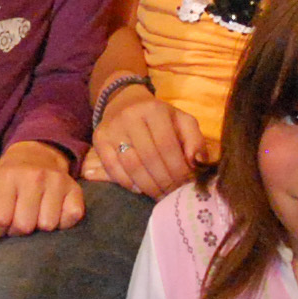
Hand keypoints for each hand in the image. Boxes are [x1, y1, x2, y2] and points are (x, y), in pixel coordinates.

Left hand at [0, 142, 84, 252]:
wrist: (36, 154)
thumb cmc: (6, 178)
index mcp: (7, 176)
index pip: (0, 219)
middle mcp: (34, 177)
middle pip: (24, 226)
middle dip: (18, 230)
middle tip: (18, 219)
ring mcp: (57, 182)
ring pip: (48, 226)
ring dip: (39, 227)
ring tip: (34, 215)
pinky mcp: (75, 189)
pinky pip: (70, 220)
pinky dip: (61, 223)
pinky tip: (53, 213)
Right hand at [79, 91, 206, 198]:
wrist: (124, 102)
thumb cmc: (159, 117)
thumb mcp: (181, 121)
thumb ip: (195, 140)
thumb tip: (198, 164)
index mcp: (154, 110)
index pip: (168, 146)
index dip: (178, 170)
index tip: (186, 185)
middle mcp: (130, 117)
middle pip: (149, 158)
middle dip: (165, 182)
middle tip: (174, 195)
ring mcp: (112, 129)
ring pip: (131, 166)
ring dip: (149, 186)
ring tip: (160, 196)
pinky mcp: (98, 140)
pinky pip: (113, 169)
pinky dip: (128, 183)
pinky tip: (141, 189)